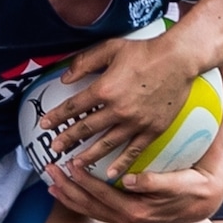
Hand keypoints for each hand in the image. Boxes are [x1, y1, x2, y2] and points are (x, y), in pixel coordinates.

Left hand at [40, 33, 196, 180]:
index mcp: (104, 89)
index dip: (56, 117)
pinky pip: (134, 150)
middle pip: (85, 129)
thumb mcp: (109, 48)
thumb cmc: (143, 51)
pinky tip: (111, 173)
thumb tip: (64, 78)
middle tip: (55, 149)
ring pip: (106, 144)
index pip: (73, 107)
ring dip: (88, 156)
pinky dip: (122, 163)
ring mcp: (135, 122)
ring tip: (74, 165)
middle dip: (67, 139)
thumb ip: (84, 63)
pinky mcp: (152, 129)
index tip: (44, 125)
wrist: (178, 59)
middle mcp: (117, 109)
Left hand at [45, 158, 222, 222]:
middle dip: (68, 188)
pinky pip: (97, 209)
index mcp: (138, 213)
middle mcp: (128, 220)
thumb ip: (155, 183)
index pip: (103, 197)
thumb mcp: (180, 183)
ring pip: (90, 210)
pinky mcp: (126, 214)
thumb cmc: (194, 187)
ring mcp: (125, 219)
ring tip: (50, 182)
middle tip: (50, 170)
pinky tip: (68, 191)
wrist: (205, 200)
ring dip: (69, 196)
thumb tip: (129, 180)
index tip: (70, 164)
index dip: (85, 182)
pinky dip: (79, 201)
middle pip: (90, 206)